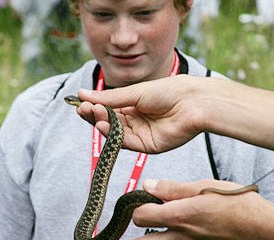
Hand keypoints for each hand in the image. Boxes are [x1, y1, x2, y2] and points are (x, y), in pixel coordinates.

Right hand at [77, 75, 207, 152]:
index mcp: (134, 105)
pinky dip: (114, 136)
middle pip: (110, 122)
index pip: (109, 109)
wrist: (193, 102)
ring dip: (102, 125)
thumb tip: (82, 94)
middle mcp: (136, 120)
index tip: (80, 103)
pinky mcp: (148, 146)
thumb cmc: (167, 91)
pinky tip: (103, 126)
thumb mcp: (134, 93)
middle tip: (83, 109)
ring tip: (92, 114)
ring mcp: (142, 133)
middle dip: (96, 116)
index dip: (95, 107)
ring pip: (116, 133)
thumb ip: (109, 98)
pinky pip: (127, 143)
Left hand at [131, 179, 273, 239]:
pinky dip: (171, 237)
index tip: (142, 198)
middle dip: (140, 228)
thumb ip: (173, 188)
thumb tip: (148, 185)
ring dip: (153, 235)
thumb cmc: (239, 205)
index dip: (136, 206)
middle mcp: (181, 236)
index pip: (140, 217)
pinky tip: (181, 226)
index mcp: (180, 216)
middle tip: (147, 214)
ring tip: (161, 220)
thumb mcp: (204, 186)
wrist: (264, 228)